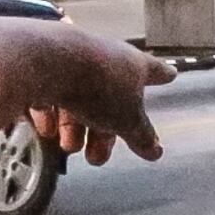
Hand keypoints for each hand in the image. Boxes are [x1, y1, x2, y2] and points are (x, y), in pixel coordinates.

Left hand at [32, 33, 175, 165]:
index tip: (171, 74)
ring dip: (74, 128)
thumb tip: (156, 151)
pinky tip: (46, 131)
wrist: (48, 61)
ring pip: (78, 98)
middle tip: (96, 158)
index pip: (154, 71)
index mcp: (133, 64)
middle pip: (109, 98)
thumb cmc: (97, 85)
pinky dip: (50, 114)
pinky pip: (51, 92)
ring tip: (68, 148)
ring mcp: (73, 59)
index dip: (162, 76)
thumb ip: (140, 136)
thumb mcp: (126, 120)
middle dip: (103, 132)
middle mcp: (105, 56)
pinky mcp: (44, 65)